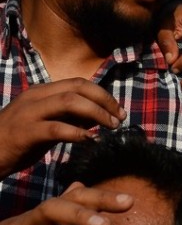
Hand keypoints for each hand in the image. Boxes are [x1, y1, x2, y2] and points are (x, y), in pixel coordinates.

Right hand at [0, 79, 124, 177]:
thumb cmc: (17, 141)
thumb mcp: (47, 125)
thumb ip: (70, 118)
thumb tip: (98, 116)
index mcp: (41, 92)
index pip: (79, 83)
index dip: (103, 95)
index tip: (118, 110)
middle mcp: (35, 97)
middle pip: (78, 88)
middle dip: (104, 101)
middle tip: (119, 118)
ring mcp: (28, 113)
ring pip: (70, 102)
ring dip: (96, 113)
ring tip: (110, 127)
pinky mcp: (24, 132)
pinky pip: (57, 128)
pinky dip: (77, 133)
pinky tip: (89, 140)